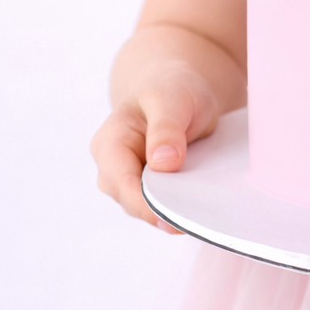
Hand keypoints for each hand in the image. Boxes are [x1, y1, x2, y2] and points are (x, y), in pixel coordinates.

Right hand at [91, 61, 220, 231]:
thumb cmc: (170, 89)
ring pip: (146, 210)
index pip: (122, 184)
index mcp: (109, 143)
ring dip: (171, 213)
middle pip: (132, 203)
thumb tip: (162, 163)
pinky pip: (160, 206)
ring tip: (200, 214)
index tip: (175, 219)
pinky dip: (177, 208)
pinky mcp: (147, 188)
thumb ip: (166, 128)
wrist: (176, 89)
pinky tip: (198, 207)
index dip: (146, 205)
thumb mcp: (171, 99)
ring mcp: (128, 180)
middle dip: (161, 213)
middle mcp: (112, 167)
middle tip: (195, 221)